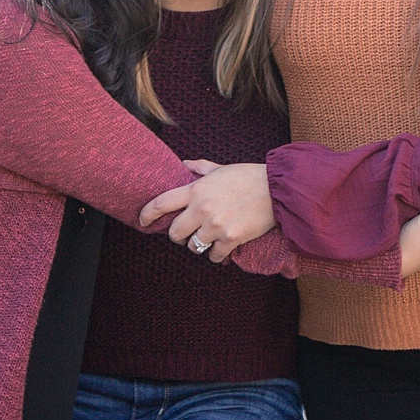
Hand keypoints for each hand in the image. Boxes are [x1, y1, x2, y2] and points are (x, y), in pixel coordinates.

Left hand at [138, 162, 273, 263]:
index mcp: (197, 190)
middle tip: (184, 234)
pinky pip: (214, 256)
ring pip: (193, 246)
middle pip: (174, 232)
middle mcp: (202, 209)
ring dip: (198, 245)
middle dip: (177, 235)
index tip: (142, 221)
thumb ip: (200, 169)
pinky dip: (217, 254)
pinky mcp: (231, 239)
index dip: (147, 214)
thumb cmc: (249, 177)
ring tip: (208, 239)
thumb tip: (184, 164)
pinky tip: (223, 247)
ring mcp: (216, 226)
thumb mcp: (222, 169)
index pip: (162, 203)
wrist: (277, 190)